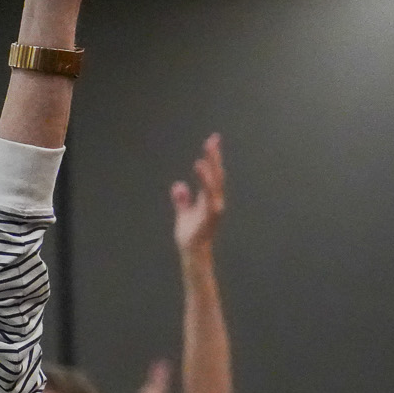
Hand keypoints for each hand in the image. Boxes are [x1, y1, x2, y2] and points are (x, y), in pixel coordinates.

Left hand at [172, 133, 225, 255]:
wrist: (192, 252)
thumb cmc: (190, 235)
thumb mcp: (183, 214)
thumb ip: (182, 200)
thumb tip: (178, 185)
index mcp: (208, 198)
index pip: (212, 173)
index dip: (212, 157)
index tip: (212, 140)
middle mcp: (214, 200)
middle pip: (216, 175)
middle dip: (214, 157)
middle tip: (212, 140)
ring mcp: (214, 208)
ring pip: (214, 184)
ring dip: (210, 168)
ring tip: (205, 154)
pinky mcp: (209, 216)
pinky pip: (208, 196)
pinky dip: (206, 182)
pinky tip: (201, 169)